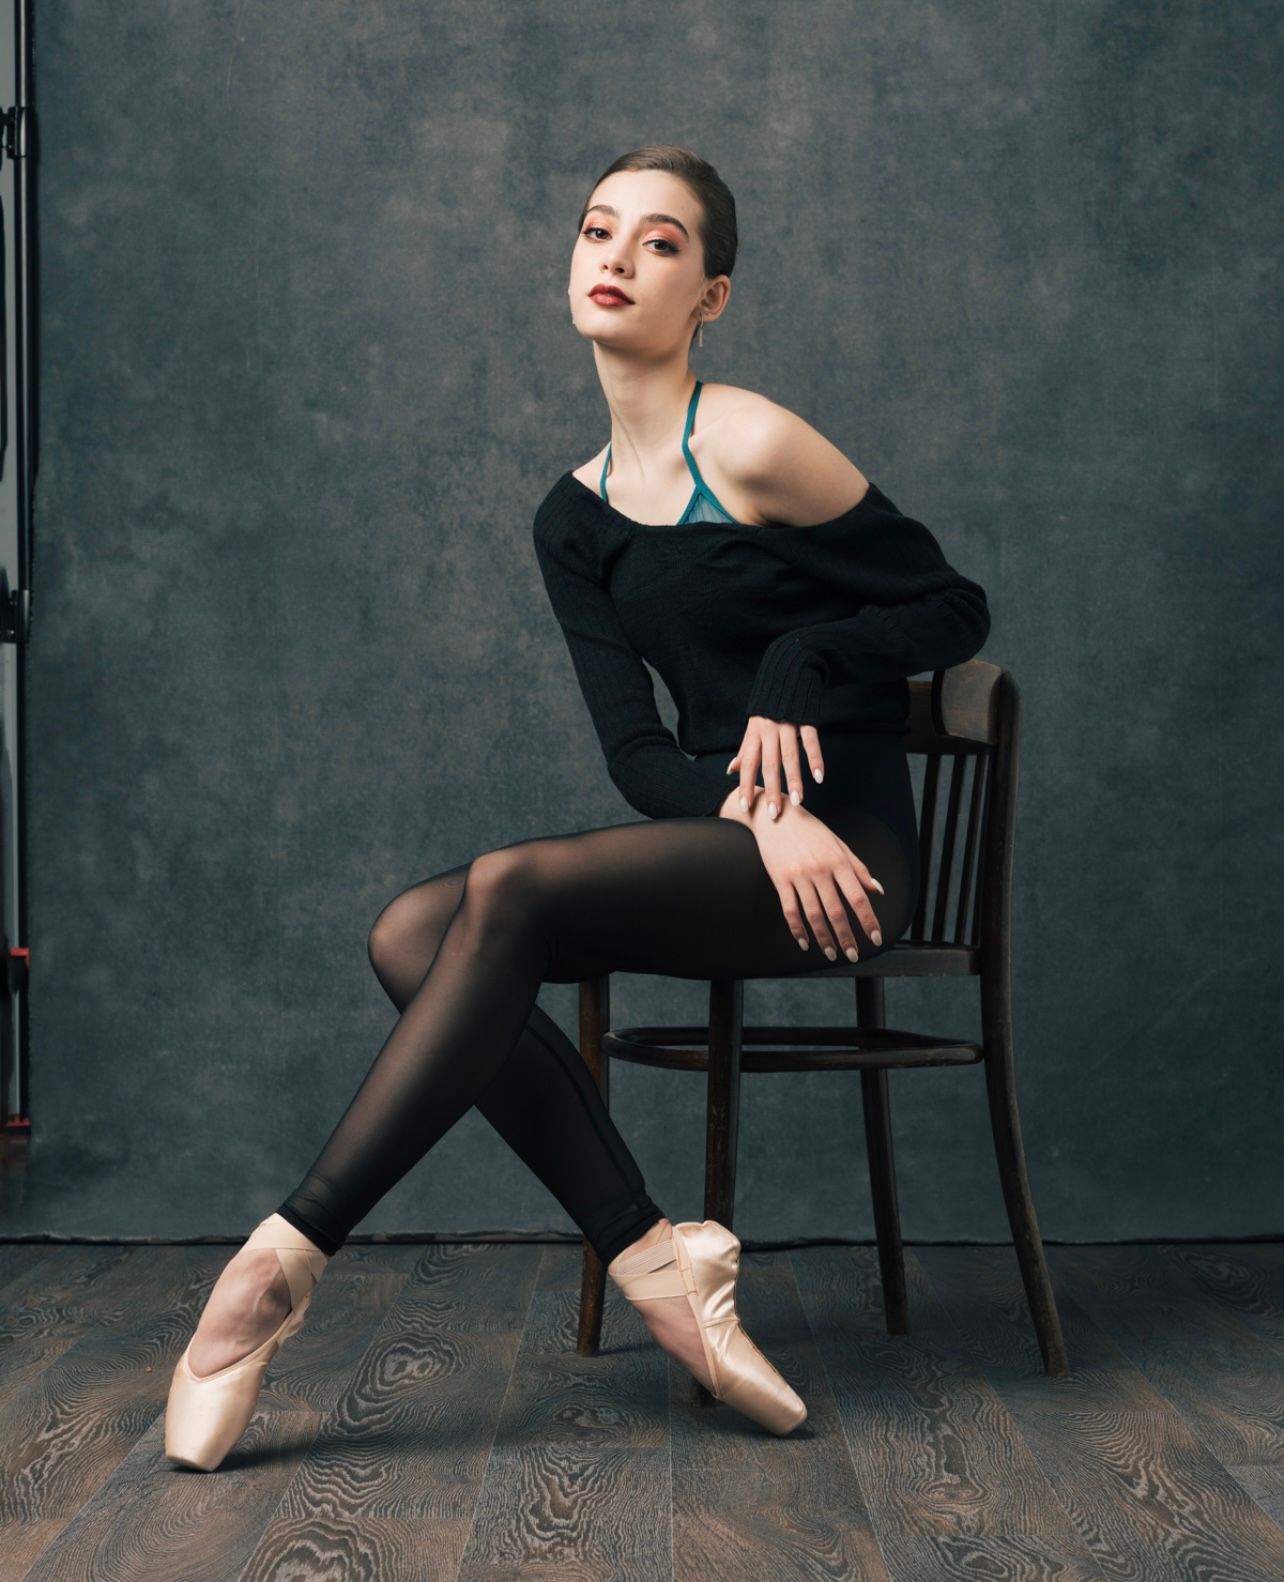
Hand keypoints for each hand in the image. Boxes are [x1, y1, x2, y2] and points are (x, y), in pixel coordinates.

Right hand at [722, 792, 885, 960]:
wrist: (775, 816)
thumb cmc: (810, 829)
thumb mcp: (838, 843)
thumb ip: (858, 868)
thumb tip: (877, 890)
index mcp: (838, 861)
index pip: (858, 897)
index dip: (868, 920)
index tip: (876, 938)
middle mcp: (820, 869)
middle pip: (836, 911)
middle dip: (847, 937)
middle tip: (854, 956)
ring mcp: (799, 875)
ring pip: (814, 915)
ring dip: (824, 938)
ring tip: (832, 954)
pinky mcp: (780, 879)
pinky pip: (790, 910)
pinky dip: (797, 929)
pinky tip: (805, 942)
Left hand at [726, 716, 824, 819]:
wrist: (787, 674)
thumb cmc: (768, 707)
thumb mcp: (752, 726)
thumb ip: (744, 749)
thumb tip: (730, 770)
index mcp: (754, 734)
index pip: (748, 763)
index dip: (745, 785)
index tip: (745, 806)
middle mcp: (769, 730)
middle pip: (769, 764)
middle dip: (771, 790)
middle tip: (774, 813)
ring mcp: (788, 724)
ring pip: (790, 756)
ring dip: (794, 779)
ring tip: (797, 800)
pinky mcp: (806, 719)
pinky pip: (811, 742)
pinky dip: (815, 759)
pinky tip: (818, 777)